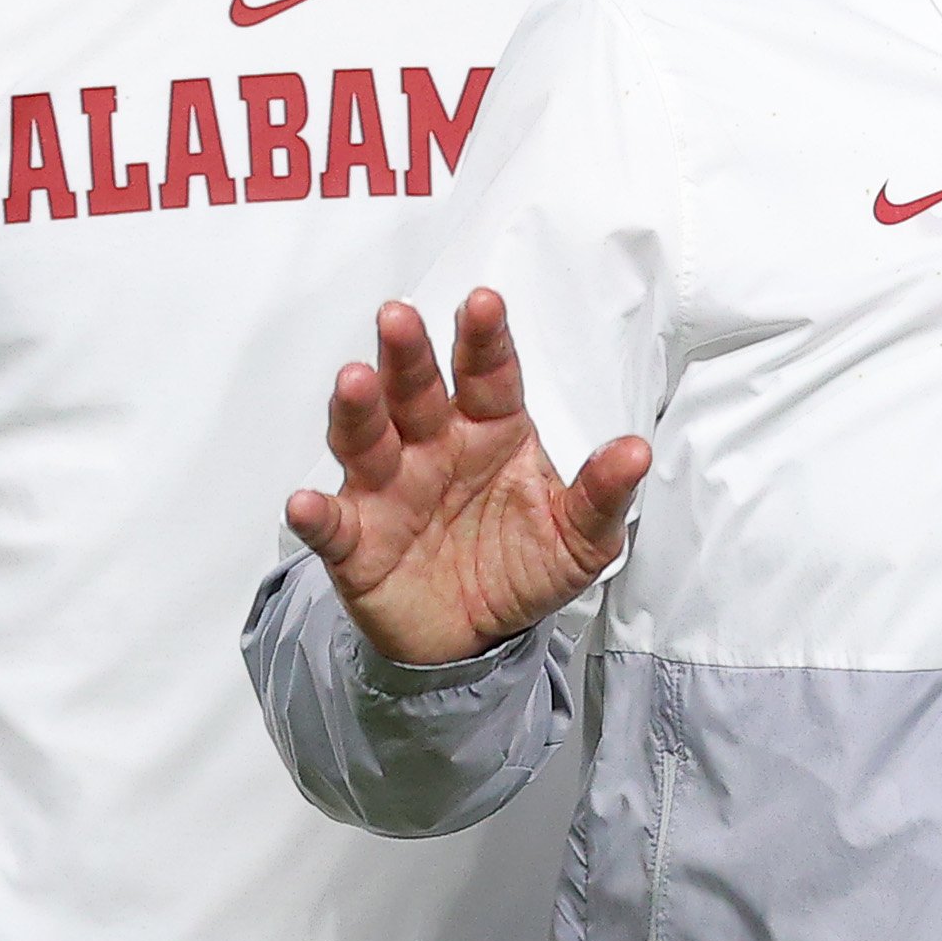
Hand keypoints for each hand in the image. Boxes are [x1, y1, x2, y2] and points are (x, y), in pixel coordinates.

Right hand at [286, 289, 650, 667]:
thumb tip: (636, 451)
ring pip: (366, 439)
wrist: (477, 638)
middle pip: (416, 391)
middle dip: (408, 354)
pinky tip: (305, 503)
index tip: (482, 303)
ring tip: (354, 381)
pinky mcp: (356, 542)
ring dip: (357, 410)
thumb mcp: (578, 538)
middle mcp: (432, 446)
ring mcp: (388, 489)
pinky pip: (331, 525)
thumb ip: (601, 495)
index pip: (489, 375)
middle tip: (398, 317)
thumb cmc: (523, 566)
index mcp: (490, 430)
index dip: (484, 339)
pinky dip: (316, 514)